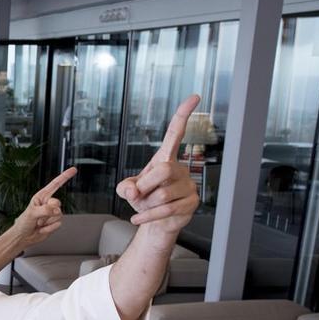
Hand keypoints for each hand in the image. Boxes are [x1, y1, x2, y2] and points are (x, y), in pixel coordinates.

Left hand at [10, 167, 72, 245]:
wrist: (23, 237)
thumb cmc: (23, 223)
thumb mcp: (31, 213)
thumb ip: (44, 210)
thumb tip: (56, 209)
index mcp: (41, 197)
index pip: (55, 184)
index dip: (64, 176)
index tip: (73, 170)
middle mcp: (47, 204)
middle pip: (58, 203)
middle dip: (49, 211)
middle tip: (39, 217)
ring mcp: (52, 213)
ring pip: (59, 215)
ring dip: (48, 221)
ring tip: (39, 223)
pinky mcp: (54, 222)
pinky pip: (58, 224)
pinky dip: (49, 228)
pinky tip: (42, 228)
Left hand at [116, 94, 200, 233]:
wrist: (155, 221)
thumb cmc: (144, 199)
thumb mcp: (128, 190)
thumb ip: (124, 187)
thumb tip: (132, 190)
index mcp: (164, 158)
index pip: (175, 134)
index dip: (183, 116)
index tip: (194, 97)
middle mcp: (179, 168)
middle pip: (163, 170)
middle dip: (144, 185)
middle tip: (137, 194)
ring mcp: (188, 185)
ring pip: (163, 195)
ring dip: (145, 204)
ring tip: (144, 206)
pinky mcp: (191, 202)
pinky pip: (166, 210)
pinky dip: (147, 216)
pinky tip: (138, 218)